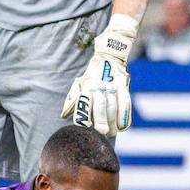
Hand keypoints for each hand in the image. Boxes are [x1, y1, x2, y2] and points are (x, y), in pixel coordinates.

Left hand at [62, 15, 136, 136]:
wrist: (109, 56)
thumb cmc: (92, 75)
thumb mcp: (80, 83)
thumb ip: (73, 99)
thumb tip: (63, 115)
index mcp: (86, 86)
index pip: (84, 104)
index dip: (84, 117)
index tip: (86, 129)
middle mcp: (99, 85)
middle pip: (101, 106)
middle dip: (101, 122)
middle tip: (102, 133)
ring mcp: (112, 85)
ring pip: (114, 106)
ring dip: (113, 122)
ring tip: (112, 133)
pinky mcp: (124, 85)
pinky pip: (126, 102)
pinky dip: (125, 116)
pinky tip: (123, 126)